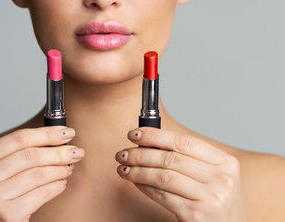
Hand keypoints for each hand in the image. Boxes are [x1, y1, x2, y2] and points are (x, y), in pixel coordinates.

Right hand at [0, 126, 84, 221]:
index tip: (67, 132)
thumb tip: (56, 140)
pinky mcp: (7, 215)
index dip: (46, 133)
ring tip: (70, 168)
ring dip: (60, 169)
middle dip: (59, 152)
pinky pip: (42, 193)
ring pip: (38, 174)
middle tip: (77, 151)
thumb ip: (19, 156)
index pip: (18, 139)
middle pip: (30, 155)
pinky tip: (62, 183)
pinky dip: (57, 186)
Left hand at [115, 127, 246, 221]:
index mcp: (225, 162)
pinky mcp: (196, 214)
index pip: (183, 141)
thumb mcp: (212, 178)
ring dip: (138, 170)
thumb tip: (149, 144)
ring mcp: (210, 197)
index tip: (135, 134)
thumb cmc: (215, 203)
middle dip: (141, 154)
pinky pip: (162, 195)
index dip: (155, 135)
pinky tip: (135, 182)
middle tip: (122, 153)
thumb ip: (188, 160)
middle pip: (171, 158)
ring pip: (163, 175)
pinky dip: (144, 187)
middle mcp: (221, 178)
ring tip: (123, 168)